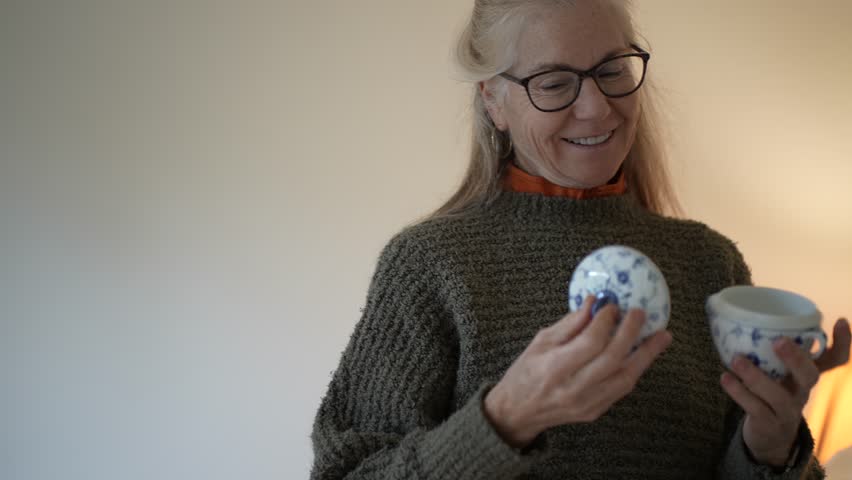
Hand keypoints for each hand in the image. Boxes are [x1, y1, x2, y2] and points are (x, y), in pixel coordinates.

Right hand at [483, 296, 672, 448]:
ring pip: (625, 378)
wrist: (517, 412)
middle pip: (612, 359)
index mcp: (555, 368)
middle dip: (630, 333)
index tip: (612, 306)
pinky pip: (621, 389)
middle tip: (640, 313)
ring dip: (646, 355)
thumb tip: (594, 303)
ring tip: (662, 337)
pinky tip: (644, 355)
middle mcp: (574, 388)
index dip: (605, 322)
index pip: (590, 342)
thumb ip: (570, 324)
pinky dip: (634, 370)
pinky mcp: (595, 412)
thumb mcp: (540, 342)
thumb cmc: (525, 373)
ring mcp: (587, 404)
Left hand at [721, 317, 849, 465]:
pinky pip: (756, 408)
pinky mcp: (769, 424)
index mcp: (805, 375)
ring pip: (778, 395)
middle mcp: (802, 391)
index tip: (840, 320)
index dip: (842, 343)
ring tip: (736, 360)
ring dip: (756, 376)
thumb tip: (737, 315)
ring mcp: (787, 410)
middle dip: (796, 358)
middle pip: (810, 376)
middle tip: (778, 341)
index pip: (834, 360)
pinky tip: (726, 378)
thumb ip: (766, 350)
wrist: (768, 437)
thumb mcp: (777, 372)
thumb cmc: (770, 394)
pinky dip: (739, 392)